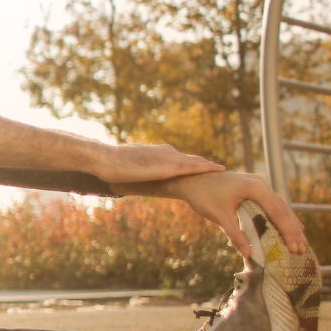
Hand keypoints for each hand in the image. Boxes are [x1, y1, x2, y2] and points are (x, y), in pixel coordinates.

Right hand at [90, 143, 224, 183]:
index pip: (180, 159)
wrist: (106, 159)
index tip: (203, 168)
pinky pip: (194, 167)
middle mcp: (167, 152)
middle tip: (219, 170)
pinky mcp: (169, 167)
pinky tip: (219, 170)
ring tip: (223, 170)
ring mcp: (169, 158)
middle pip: (192, 159)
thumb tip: (130, 178)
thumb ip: (136, 170)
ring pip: (196, 161)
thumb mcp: (128, 167)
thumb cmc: (112, 165)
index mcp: (158, 153)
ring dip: (209, 166)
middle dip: (204, 165)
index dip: (192, 164)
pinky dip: (207, 168)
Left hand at [160, 171, 308, 258]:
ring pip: (280, 206)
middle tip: (302, 249)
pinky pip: (272, 203)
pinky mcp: (253, 187)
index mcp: (255, 187)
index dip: (287, 232)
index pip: (277, 212)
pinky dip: (281, 216)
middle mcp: (260, 183)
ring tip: (300, 241)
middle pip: (282, 209)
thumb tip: (248, 254)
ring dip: (289, 224)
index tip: (295, 248)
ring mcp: (258, 183)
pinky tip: (289, 226)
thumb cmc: (203, 196)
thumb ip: (235, 235)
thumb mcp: (219, 216)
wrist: (191, 179)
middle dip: (293, 230)